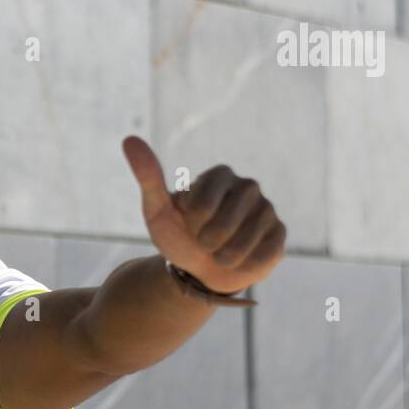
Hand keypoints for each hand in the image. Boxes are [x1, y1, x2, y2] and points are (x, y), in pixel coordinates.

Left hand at [122, 135, 285, 294]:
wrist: (199, 269)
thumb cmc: (178, 235)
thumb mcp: (157, 209)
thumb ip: (147, 175)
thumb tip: (129, 139)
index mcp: (220, 174)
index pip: (201, 207)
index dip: (189, 224)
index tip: (188, 221)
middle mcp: (248, 187)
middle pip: (222, 227)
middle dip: (205, 242)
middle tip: (204, 240)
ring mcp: (267, 210)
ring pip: (242, 244)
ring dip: (222, 257)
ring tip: (219, 250)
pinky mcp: (279, 234)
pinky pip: (262, 256)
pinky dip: (243, 265)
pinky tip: (239, 259)